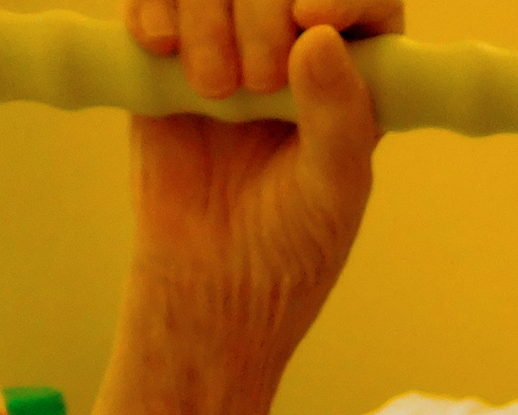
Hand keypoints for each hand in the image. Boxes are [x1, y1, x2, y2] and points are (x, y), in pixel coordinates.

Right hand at [118, 0, 402, 344]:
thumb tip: (320, 38)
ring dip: (206, 14)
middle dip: (262, 12)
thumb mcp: (333, 191)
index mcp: (353, 77)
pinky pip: (155, 1)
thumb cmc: (289, 246)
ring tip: (214, 91)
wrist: (211, 283)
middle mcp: (293, 50)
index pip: (363, 1)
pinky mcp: (169, 60)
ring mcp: (228, 48)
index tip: (307, 16)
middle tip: (256, 82)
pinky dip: (154, 10)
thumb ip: (338, 118)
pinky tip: (161, 47)